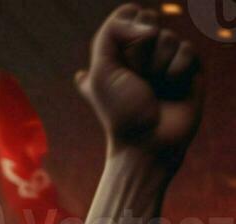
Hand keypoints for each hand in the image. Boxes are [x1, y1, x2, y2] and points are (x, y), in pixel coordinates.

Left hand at [78, 4, 201, 171]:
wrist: (148, 142)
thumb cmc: (120, 110)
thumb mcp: (101, 71)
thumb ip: (111, 33)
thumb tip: (145, 20)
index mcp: (115, 53)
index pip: (128, 14)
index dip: (126, 31)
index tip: (120, 59)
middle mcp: (140, 54)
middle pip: (150, 22)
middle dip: (141, 51)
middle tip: (136, 78)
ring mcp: (165, 60)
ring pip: (169, 37)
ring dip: (158, 65)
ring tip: (154, 88)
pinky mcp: (189, 68)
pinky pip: (188, 49)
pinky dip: (177, 70)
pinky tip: (172, 89)